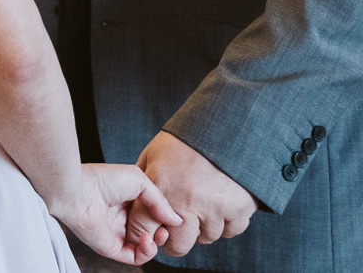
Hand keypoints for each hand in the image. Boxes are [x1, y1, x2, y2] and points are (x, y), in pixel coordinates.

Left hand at [46, 163, 180, 264]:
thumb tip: (176, 220)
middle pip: (151, 231)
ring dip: (157, 243)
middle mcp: (122, 218)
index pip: (152, 214)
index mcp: (127, 200)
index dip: (164, 217)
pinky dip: (147, 252)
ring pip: (145, 247)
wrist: (77, 191)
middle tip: (166, 226)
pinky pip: (135, 257)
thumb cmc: (103, 180)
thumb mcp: (139, 180)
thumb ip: (160, 201)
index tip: (172, 215)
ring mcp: (117, 233)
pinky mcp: (111, 247)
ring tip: (158, 233)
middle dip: (163, 232)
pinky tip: (147, 239)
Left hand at [132, 131, 255, 257]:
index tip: (149, 231)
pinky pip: (230, 232)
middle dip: (174, 239)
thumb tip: (134, 204)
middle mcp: (187, 201)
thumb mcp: (154, 154)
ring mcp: (214, 208)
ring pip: (205, 239)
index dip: (144, 232)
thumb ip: (145, 181)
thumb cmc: (186, 141)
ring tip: (201, 204)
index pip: (145, 227)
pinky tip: (220, 204)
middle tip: (176, 226)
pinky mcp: (239, 210)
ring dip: (202, 228)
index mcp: (162, 186)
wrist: (227, 128)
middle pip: (177, 245)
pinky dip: (225, 223)